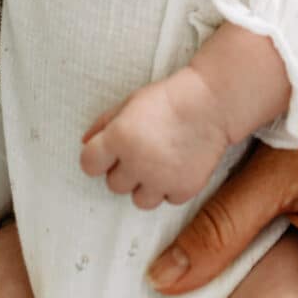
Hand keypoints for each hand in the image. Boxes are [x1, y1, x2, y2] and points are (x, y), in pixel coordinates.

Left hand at [80, 68, 228, 208]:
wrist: (212, 101)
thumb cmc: (169, 98)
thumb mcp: (131, 102)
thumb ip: (105, 123)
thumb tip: (86, 143)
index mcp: (119, 137)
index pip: (88, 164)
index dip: (98, 158)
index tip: (110, 153)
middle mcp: (137, 162)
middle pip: (114, 185)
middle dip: (125, 170)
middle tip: (144, 151)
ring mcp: (161, 179)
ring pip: (140, 200)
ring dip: (147, 185)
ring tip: (161, 163)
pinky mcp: (184, 189)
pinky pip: (168, 199)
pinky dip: (173, 187)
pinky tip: (179, 165)